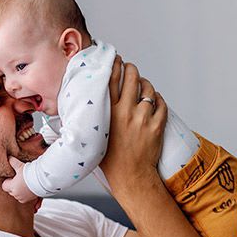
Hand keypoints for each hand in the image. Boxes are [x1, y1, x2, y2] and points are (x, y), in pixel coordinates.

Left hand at [2, 156, 38, 202]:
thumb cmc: (31, 174)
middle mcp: (17, 194)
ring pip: (18, 195)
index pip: (4, 186)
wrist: (43, 180)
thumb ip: (13, 162)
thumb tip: (9, 157)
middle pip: (11, 191)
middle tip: (19, 179)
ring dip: (20, 191)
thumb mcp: (20, 166)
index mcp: (12, 187)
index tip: (13, 177)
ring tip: (25, 183)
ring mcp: (23, 198)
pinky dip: (27, 196)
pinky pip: (26, 199)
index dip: (8, 181)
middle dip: (14, 186)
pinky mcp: (30, 199)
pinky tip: (31, 193)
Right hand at [99, 58, 167, 189]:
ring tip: (142, 85)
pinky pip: (161, 104)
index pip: (111, 79)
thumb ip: (87, 119)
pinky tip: (153, 100)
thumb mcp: (92, 136)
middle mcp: (125, 113)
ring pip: (148, 89)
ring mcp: (143, 119)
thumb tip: (76, 108)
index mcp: (107, 114)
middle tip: (130, 68)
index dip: (114, 65)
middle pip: (131, 77)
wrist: (130, 177)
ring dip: (145, 84)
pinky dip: (158, 99)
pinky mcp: (157, 126)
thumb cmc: (109, 159)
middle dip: (131, 69)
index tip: (115, 59)